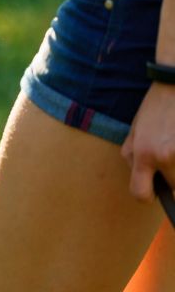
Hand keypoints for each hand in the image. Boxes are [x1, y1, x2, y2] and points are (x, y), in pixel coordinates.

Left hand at [121, 82, 174, 201]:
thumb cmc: (155, 109)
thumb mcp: (134, 133)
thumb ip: (134, 159)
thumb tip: (144, 181)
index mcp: (143, 154)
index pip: (141, 194)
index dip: (146, 195)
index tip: (152, 190)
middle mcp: (165, 156)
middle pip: (173, 188)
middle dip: (171, 178)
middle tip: (169, 155)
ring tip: (173, 145)